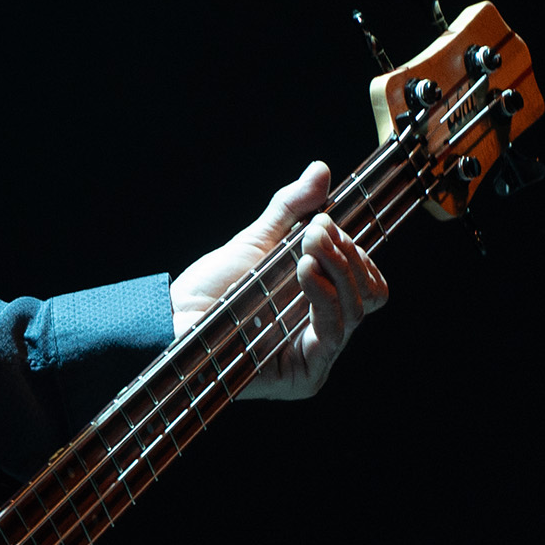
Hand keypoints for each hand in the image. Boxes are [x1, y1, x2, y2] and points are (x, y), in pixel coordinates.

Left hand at [168, 161, 387, 399]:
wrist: (174, 317)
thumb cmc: (212, 287)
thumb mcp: (258, 240)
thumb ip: (292, 208)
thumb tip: (321, 169)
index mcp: (322, 305)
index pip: (368, 281)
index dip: (355, 251)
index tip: (324, 223)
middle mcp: (324, 332)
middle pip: (370, 293)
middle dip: (348, 254)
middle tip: (316, 231)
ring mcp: (317, 356)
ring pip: (357, 309)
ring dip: (337, 267)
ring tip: (308, 242)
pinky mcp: (304, 375)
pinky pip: (332, 332)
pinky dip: (324, 294)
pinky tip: (304, 270)